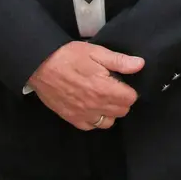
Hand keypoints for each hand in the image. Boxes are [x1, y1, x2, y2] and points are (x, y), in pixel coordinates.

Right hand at [27, 42, 144, 130]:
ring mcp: (83, 114)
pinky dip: (94, 119)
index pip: (131, 98)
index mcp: (104, 89)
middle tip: (114, 88)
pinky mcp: (71, 118)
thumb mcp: (96, 52)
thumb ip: (119, 61)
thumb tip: (140, 65)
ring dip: (110, 112)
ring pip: (108, 122)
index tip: (124, 82)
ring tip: (104, 98)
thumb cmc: (69, 56)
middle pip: (122, 111)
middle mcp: (96, 106)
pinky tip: (92, 107)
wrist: (40, 65)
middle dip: (122, 100)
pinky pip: (90, 126)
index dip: (130, 89)